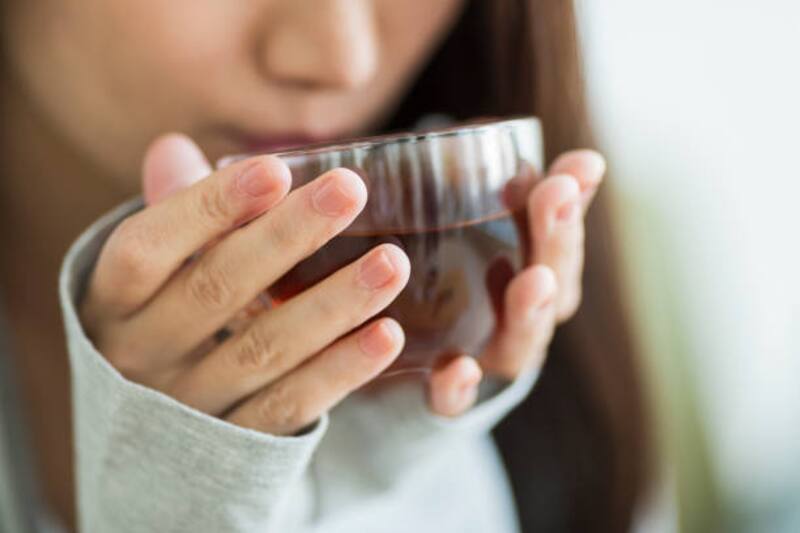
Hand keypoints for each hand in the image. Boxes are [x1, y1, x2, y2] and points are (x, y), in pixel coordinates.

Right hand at [81, 134, 410, 434]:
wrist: (143, 445)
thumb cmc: (156, 325)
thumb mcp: (149, 279)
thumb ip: (172, 217)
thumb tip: (173, 147)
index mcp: (111, 304)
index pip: (147, 248)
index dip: (208, 207)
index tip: (276, 168)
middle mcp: (140, 356)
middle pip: (215, 289)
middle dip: (287, 237)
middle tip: (351, 189)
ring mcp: (188, 408)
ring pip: (264, 350)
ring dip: (332, 303)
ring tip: (391, 262)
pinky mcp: (236, 447)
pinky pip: (292, 405)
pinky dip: (342, 370)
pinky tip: (388, 334)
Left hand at [427, 150, 605, 415]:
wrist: (406, 376)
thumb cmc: (446, 290)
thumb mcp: (457, 235)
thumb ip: (470, 189)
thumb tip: (477, 126)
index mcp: (531, 276)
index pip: (560, 238)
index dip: (575, 202)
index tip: (582, 163)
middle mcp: (521, 321)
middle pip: (553, 285)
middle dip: (558, 240)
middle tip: (556, 195)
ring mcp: (489, 362)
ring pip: (520, 342)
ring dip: (529, 311)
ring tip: (532, 279)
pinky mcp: (447, 399)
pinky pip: (456, 401)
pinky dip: (459, 388)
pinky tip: (455, 368)